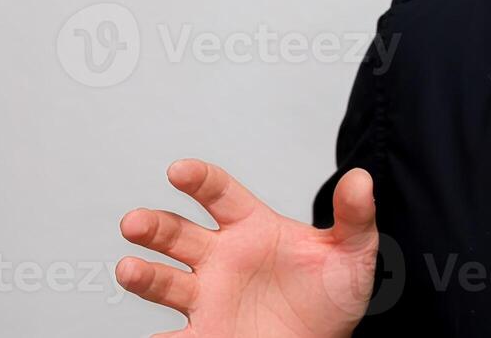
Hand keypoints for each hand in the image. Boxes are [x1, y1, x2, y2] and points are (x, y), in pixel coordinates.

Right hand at [116, 159, 378, 337]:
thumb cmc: (333, 293)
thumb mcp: (353, 252)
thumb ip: (356, 215)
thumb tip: (362, 178)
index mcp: (252, 228)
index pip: (220, 194)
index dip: (199, 180)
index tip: (180, 171)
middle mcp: (220, 258)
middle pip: (178, 234)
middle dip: (154, 226)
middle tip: (135, 222)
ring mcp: (208, 297)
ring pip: (164, 281)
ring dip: (143, 275)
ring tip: (128, 270)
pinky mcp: (204, 336)